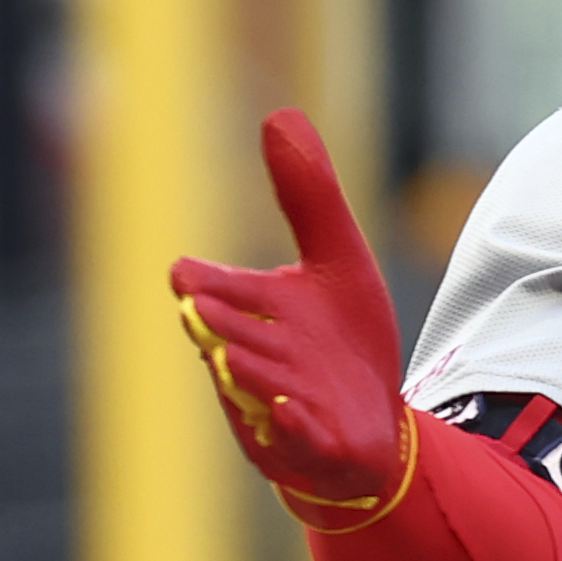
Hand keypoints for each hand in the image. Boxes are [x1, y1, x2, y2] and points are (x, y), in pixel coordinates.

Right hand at [169, 110, 412, 527]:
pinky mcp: (313, 447)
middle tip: (201, 310)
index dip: (206, 284)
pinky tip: (292, 409)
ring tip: (233, 353)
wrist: (374, 428)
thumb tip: (279, 112)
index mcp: (250, 314)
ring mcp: (278, 408)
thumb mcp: (337, 260)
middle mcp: (254, 360)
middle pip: (230, 339)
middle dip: (218, 325)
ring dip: (248, 371)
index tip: (187, 272)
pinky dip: (295, 426)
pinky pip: (300, 439)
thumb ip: (308, 196)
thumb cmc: (340, 343)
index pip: (216, 292)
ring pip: (257, 388)